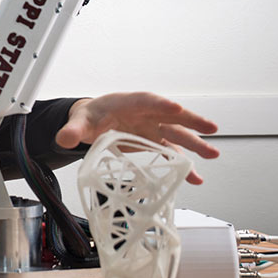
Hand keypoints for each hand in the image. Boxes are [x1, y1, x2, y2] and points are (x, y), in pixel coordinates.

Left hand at [55, 92, 219, 184]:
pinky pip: (171, 153)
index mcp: (125, 102)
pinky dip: (183, 165)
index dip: (160, 103)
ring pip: (176, 134)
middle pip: (170, 115)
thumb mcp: (79, 122)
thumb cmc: (88, 117)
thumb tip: (65, 138)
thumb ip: (73, 130)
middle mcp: (143, 113)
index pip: (145, 100)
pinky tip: (195, 177)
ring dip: (194, 144)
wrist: (90, 123)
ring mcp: (150, 127)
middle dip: (190, 120)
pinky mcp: (152, 141)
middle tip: (210, 128)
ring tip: (212, 154)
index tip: (175, 107)